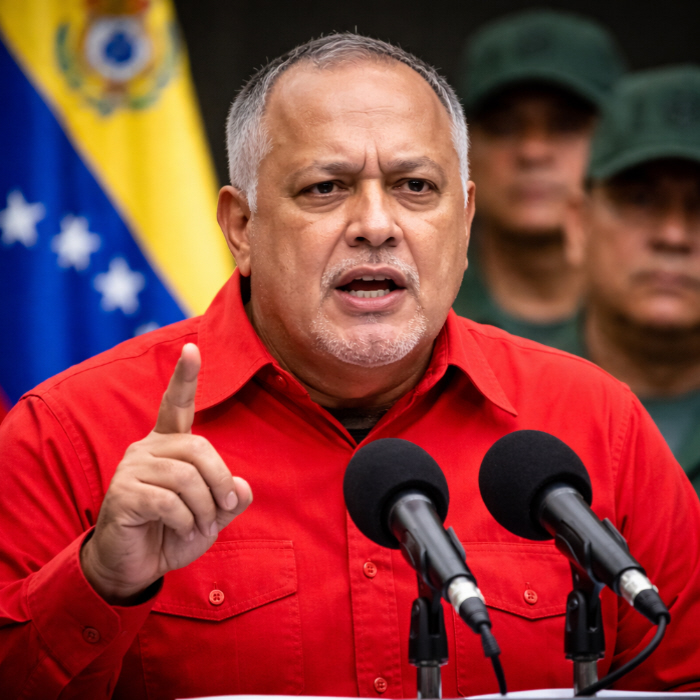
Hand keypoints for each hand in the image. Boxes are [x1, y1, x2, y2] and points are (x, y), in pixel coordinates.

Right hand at [80, 343, 252, 603]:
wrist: (135, 565)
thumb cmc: (175, 531)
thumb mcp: (212, 514)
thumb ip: (231, 497)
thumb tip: (243, 487)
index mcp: (168, 444)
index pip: (176, 404)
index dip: (185, 377)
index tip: (192, 347)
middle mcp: (147, 448)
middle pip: (199, 448)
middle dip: (220, 481)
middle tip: (223, 509)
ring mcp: (131, 469)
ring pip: (186, 477)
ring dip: (203, 508)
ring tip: (200, 526)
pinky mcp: (122, 494)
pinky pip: (168, 502)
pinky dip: (186, 521)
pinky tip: (182, 531)